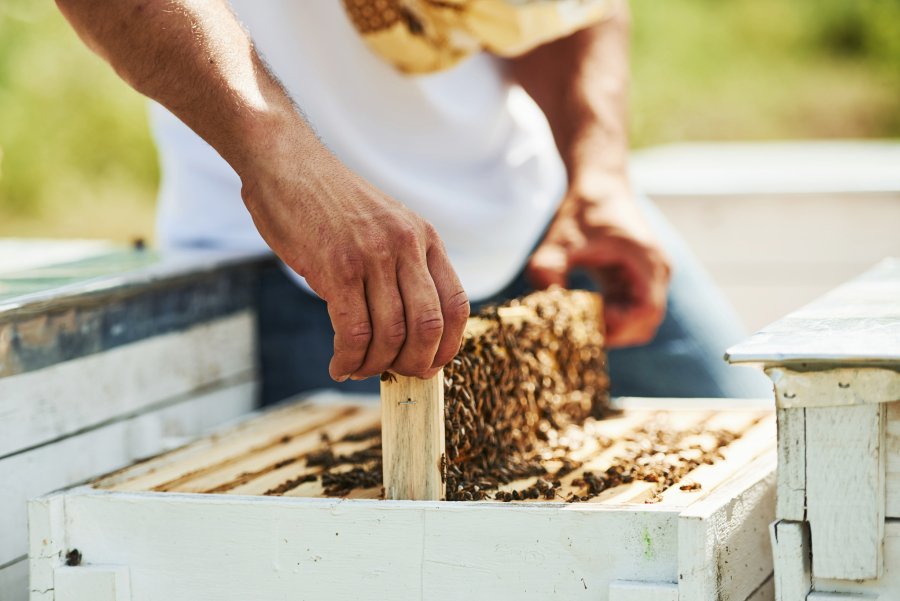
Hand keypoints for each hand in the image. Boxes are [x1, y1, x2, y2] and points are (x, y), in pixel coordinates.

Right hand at [241, 132, 469, 380]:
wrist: (285, 161)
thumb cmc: (328, 201)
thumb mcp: (383, 226)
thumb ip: (400, 267)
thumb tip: (403, 330)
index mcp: (424, 238)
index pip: (457, 305)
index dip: (448, 346)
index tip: (431, 365)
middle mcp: (406, 246)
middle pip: (429, 326)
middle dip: (416, 364)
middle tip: (397, 376)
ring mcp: (374, 256)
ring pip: (391, 334)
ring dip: (376, 366)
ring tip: (358, 369)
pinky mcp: (337, 267)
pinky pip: (354, 331)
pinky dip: (349, 359)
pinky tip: (339, 365)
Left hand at [527, 178, 670, 347]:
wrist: (599, 184)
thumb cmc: (583, 208)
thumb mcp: (560, 238)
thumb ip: (548, 268)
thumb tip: (543, 302)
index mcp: (646, 261)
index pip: (646, 312)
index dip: (618, 325)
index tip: (586, 321)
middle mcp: (657, 272)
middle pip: (646, 323)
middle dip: (614, 333)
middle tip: (578, 331)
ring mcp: (651, 277)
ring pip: (639, 321)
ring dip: (612, 327)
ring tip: (579, 320)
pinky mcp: (639, 279)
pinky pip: (630, 310)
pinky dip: (610, 317)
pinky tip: (583, 310)